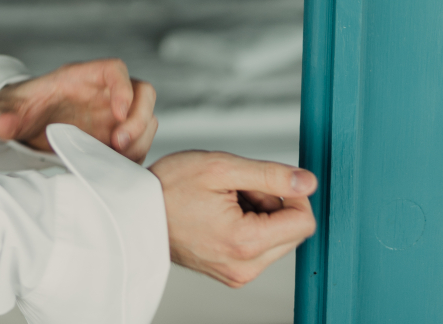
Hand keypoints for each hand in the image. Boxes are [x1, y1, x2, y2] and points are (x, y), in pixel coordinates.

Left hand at [0, 59, 157, 161]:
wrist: (24, 125)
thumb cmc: (20, 108)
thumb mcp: (4, 109)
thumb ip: (2, 115)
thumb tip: (4, 126)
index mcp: (81, 77)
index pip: (115, 70)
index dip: (123, 88)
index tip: (118, 113)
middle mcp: (104, 94)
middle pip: (143, 94)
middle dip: (139, 119)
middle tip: (119, 144)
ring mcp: (113, 116)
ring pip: (146, 120)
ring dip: (139, 141)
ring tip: (117, 160)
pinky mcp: (115, 137)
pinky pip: (138, 144)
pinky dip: (134, 156)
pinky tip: (115, 169)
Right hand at [148, 150, 316, 286]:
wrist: (134, 212)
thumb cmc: (168, 187)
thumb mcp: (220, 167)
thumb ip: (270, 175)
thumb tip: (308, 182)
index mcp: (245, 242)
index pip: (304, 221)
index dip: (291, 193)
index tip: (262, 180)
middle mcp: (245, 267)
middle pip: (293, 231)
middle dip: (273, 203)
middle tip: (236, 189)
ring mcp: (237, 274)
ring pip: (277, 239)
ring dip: (261, 214)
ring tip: (224, 201)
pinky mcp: (231, 274)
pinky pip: (259, 248)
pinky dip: (249, 226)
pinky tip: (220, 214)